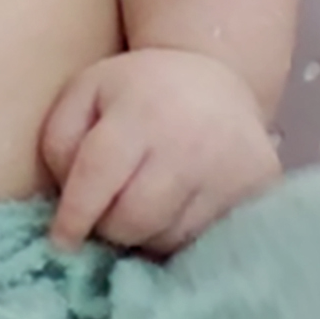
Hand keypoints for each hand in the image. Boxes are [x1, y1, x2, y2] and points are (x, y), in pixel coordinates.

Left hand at [37, 48, 281, 255]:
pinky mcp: (259, 187)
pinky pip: (205, 239)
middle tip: (109, 214)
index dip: (74, 217)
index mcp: (139, 111)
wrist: (216, 77)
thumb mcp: (85, 94)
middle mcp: (189, 140)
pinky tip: (179, 206)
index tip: (62, 242)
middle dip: (110, 227)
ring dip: (147, 233)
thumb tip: (67, 206)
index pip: (97, 176)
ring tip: (148, 202)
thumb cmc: (138, 91)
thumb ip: (60, 143)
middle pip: (133, 220)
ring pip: (168, 237)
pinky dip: (182, 233)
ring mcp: (230, 167)